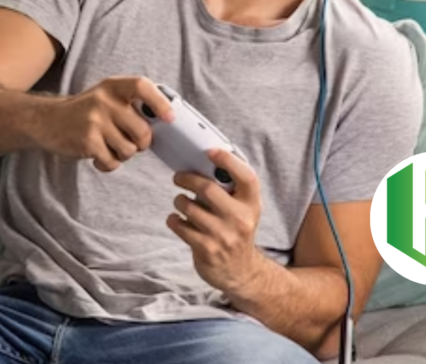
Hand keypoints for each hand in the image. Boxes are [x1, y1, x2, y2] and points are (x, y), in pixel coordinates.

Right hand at [39, 76, 173, 171]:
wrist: (46, 121)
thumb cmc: (82, 113)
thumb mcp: (104, 97)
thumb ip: (129, 104)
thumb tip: (163, 120)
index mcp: (112, 87)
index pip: (141, 86)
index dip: (159, 102)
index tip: (169, 118)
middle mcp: (103, 101)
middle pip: (142, 130)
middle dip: (142, 143)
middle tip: (132, 143)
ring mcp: (94, 121)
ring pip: (129, 150)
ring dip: (122, 155)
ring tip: (108, 147)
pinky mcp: (87, 142)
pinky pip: (112, 162)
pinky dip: (107, 164)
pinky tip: (97, 155)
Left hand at [166, 148, 263, 292]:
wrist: (241, 272)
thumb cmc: (236, 230)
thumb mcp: (243, 209)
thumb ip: (229, 188)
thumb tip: (203, 162)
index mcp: (251, 204)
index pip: (246, 177)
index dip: (228, 161)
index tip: (210, 152)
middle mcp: (241, 219)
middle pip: (208, 189)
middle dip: (187, 179)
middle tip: (178, 177)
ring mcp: (224, 236)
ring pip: (190, 207)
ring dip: (179, 200)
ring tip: (181, 201)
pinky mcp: (207, 249)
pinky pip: (180, 226)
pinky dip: (174, 219)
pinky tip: (178, 219)